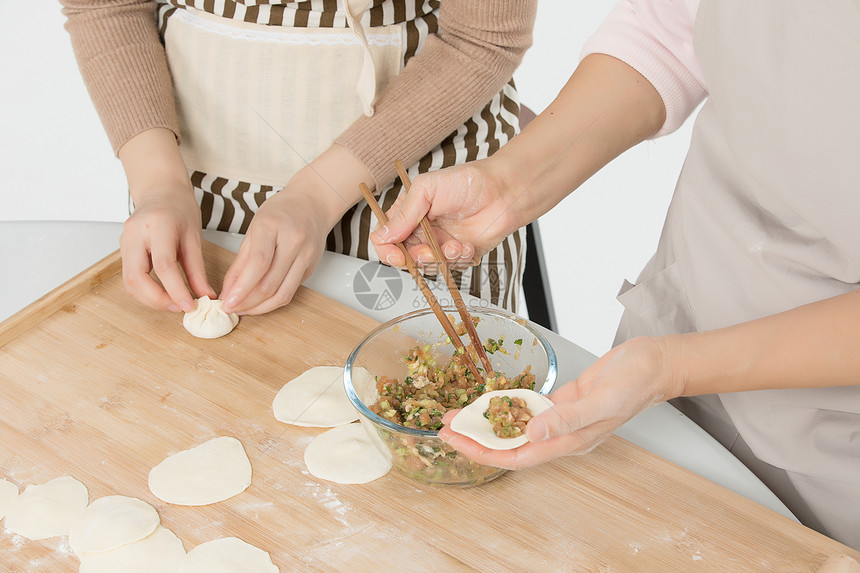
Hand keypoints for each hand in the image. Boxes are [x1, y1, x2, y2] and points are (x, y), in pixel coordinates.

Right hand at [120, 183, 213, 312]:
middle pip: (136, 277)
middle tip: (178, 307)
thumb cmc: (180, 209)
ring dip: (149, 299)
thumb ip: (198, 269)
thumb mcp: (194, 237)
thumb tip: (206, 296)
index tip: (189, 306)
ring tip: (173, 302)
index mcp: (157, 225)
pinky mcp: (122, 249)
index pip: (163, 265)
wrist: (160, 191)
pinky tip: (162, 293)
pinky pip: (129, 277)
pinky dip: (144, 291)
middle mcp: (135, 233)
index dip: (175, 290)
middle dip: (157, 300)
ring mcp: (124, 241)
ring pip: (129, 282)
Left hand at [219, 189, 329, 314]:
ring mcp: (306, 255)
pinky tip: (261, 302)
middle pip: (270, 282)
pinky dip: (274, 301)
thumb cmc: (280, 213)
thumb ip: (241, 261)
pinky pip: (291, 290)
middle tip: (232, 308)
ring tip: (245, 309)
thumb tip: (228, 290)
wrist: (312, 204)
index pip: (258, 264)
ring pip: (283, 293)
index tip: (228, 302)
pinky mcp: (312, 267)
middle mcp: (293, 241)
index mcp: (273, 226)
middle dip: (248, 302)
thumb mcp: (254, 228)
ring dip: (261, 307)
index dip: (242, 288)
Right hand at [370, 157, 526, 269]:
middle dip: (419, 257)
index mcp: (408, 213)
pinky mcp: (458, 255)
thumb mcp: (427, 188)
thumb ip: (404, 213)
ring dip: (441, 259)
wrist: (504, 192)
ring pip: (428, 266)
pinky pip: (450, 269)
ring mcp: (439, 244)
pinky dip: (458, 259)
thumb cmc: (467, 182)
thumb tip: (382, 235)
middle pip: (405, 257)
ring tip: (456, 244)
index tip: (397, 254)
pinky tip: (467, 245)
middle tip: (431, 249)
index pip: (385, 238)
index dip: (387, 250)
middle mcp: (421, 231)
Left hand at [438, 336, 678, 469]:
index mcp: (570, 442)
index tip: (457, 441)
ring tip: (459, 415)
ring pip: (516, 427)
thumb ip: (567, 419)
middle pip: (510, 445)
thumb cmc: (636, 382)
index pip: (517, 457)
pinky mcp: (564, 401)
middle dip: (476, 438)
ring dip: (488, 422)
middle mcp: (562, 435)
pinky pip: (529, 409)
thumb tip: (533, 433)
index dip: (484, 452)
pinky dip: (508, 405)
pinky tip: (492, 400)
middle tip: (445, 427)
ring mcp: (562, 419)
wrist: (655, 363)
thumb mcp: (602, 400)